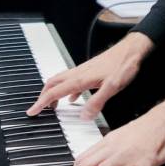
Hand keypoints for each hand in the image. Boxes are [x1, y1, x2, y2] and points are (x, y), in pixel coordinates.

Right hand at [27, 31, 153, 119]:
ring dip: (53, 93)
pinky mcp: (89, 71)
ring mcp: (83, 71)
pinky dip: (66, 90)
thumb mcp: (113, 87)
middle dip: (43, 97)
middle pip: (52, 84)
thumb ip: (97, 102)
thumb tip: (84, 116)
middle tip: (38, 109)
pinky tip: (72, 98)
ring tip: (51, 105)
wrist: (132, 50)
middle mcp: (78, 73)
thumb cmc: (123, 65)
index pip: (54, 92)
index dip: (41, 103)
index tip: (32, 111)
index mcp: (80, 79)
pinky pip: (72, 81)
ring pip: (60, 81)